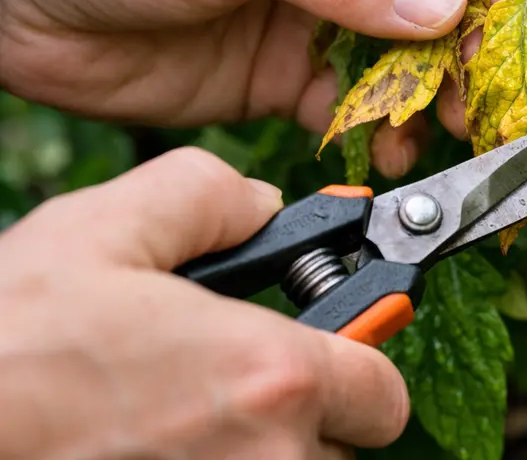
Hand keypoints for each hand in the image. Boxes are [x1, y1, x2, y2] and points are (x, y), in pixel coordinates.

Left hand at [0, 0, 526, 176]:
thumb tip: (449, 8)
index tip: (517, 12)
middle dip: (477, 37)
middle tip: (494, 92)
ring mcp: (319, 8)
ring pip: (412, 51)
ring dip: (440, 91)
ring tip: (452, 131)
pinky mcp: (288, 73)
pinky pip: (360, 103)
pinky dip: (384, 129)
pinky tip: (390, 150)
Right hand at [0, 147, 408, 458]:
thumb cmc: (7, 343)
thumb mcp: (105, 229)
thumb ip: (209, 196)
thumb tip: (260, 206)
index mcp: (271, 378)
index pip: (384, 394)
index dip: (358, 366)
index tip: (325, 354)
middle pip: (339, 448)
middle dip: (304, 414)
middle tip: (233, 386)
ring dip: (257, 454)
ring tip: (179, 420)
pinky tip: (151, 449)